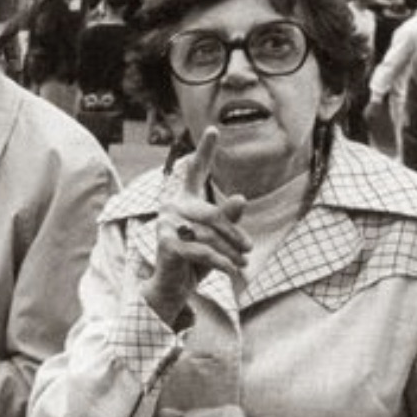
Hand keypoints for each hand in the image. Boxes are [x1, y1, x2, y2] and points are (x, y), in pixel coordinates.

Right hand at [144, 127, 250, 324]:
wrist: (172, 288)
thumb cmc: (196, 259)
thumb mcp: (217, 238)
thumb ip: (228, 218)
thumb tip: (240, 198)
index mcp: (183, 200)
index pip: (195, 172)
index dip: (204, 151)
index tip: (214, 128)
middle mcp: (172, 207)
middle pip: (213, 214)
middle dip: (234, 233)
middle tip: (249, 249)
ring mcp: (167, 225)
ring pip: (211, 235)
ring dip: (231, 251)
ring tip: (242, 264)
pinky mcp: (168, 245)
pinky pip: (204, 251)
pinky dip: (223, 263)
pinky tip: (234, 272)